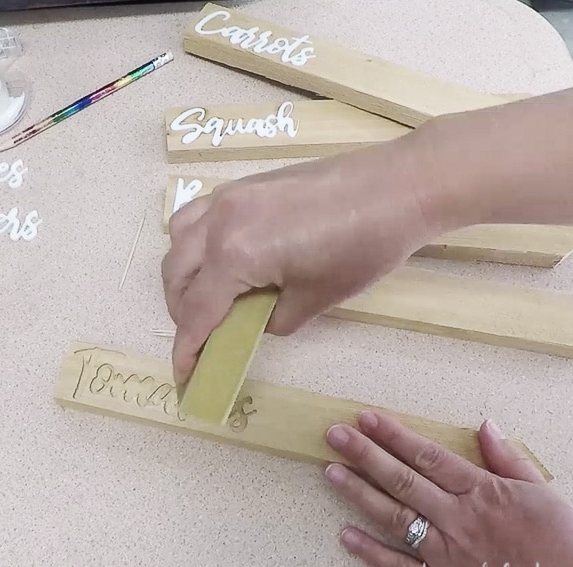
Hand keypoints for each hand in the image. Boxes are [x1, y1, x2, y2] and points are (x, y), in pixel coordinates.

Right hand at [161, 136, 445, 384]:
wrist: (396, 188)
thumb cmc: (362, 247)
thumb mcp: (314, 299)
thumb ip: (270, 319)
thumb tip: (251, 321)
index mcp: (234, 254)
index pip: (195, 311)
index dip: (187, 349)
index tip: (184, 375)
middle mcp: (219, 222)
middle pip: (176, 275)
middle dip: (181, 312)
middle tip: (202, 339)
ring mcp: (228, 197)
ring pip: (179, 239)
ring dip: (183, 275)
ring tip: (205, 298)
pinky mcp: (243, 185)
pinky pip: (198, 215)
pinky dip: (194, 242)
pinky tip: (219, 258)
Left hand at [323, 412, 572, 566]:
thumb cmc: (571, 552)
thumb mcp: (547, 496)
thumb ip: (510, 461)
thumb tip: (486, 425)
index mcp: (484, 493)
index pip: (428, 455)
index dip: (394, 434)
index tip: (366, 417)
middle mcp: (459, 520)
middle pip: (403, 480)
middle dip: (365, 454)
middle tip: (334, 435)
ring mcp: (449, 555)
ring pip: (395, 518)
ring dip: (359, 493)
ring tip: (330, 472)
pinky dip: (372, 553)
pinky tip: (346, 536)